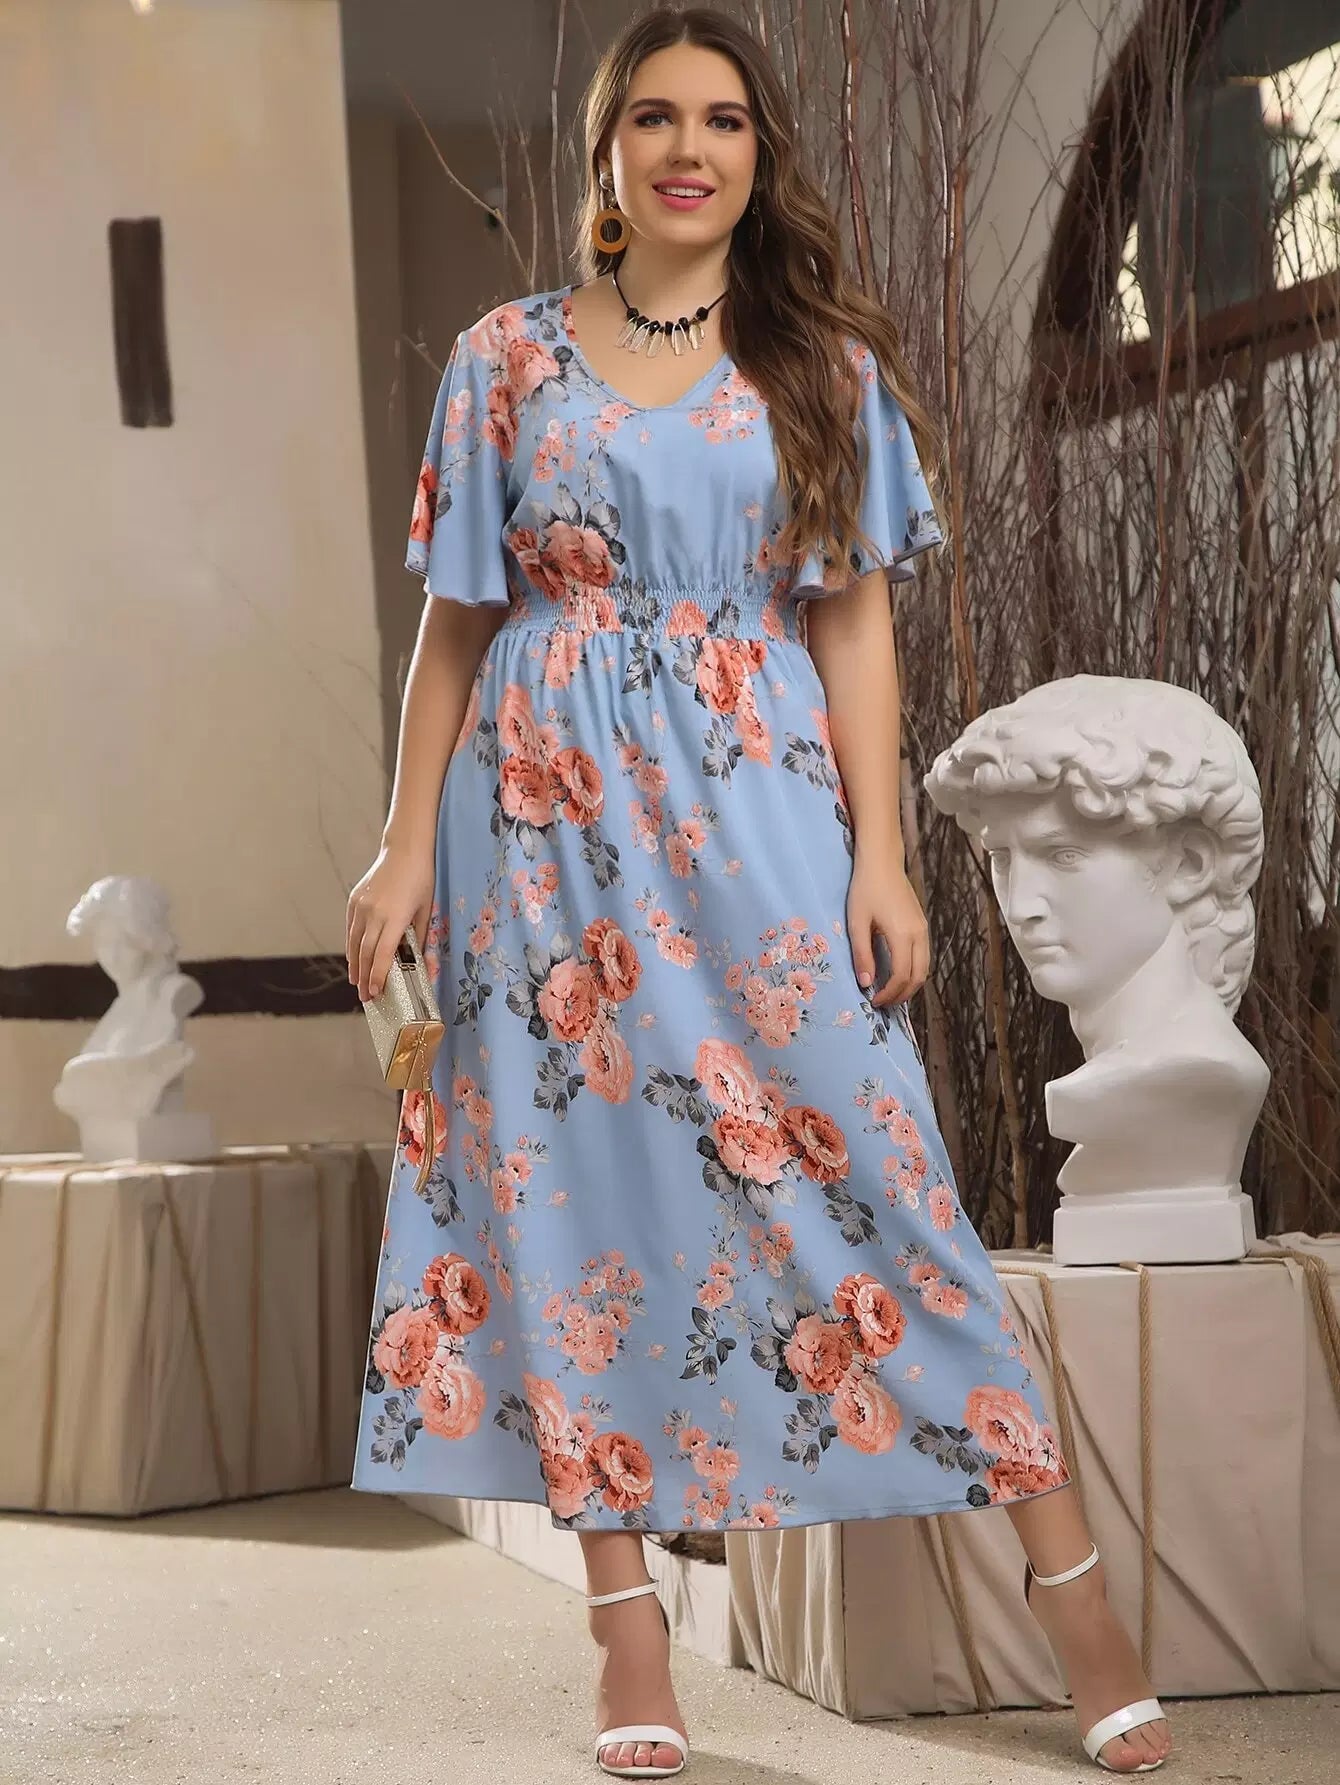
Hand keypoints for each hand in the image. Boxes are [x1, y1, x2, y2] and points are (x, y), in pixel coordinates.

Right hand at [346, 845, 435, 1001]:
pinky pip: (351, 929)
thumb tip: (418, 961)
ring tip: (357, 982)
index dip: (378, 976)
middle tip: (365, 997)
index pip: (382, 955)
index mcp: (394, 917)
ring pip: (354, 943)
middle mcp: (374, 913)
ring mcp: (361, 906)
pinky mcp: (354, 900)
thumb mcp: (426, 908)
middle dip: (364, 978)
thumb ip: (419, 936)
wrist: (404, 849)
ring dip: (355, 965)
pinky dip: (351, 946)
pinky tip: (354, 957)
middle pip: (365, 954)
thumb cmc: (421, 878)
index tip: (376, 993)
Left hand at [847, 850, 928, 1007]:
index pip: (902, 976)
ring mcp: (923, 929)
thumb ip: (862, 955)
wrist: (882, 862)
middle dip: (903, 995)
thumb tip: (866, 983)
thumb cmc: (865, 889)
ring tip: (889, 992)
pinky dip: (913, 971)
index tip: (873, 1001)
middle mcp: (919, 934)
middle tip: (884, 1003)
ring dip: (909, 984)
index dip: (889, 994)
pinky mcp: (922, 924)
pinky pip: (923, 956)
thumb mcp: (857, 923)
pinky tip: (896, 973)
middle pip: (919, 976)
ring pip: (924, 967)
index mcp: (903, 934)